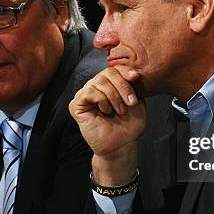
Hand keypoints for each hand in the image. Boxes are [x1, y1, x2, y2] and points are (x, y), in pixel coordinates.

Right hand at [69, 67, 145, 184]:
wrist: (121, 144)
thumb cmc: (129, 125)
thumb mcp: (137, 101)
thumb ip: (133, 86)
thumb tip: (133, 71)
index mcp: (110, 84)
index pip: (114, 68)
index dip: (125, 70)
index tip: (136, 77)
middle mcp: (96, 87)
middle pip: (108, 72)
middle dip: (122, 86)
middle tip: (131, 103)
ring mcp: (85, 95)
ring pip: (99, 82)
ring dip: (114, 96)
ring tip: (119, 111)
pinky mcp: (76, 105)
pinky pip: (89, 92)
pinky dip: (101, 100)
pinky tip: (105, 111)